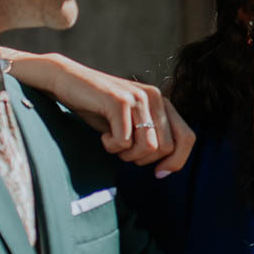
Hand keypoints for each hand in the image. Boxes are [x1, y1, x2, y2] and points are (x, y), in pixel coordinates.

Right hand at [0, 49, 194, 175]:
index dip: (176, 161)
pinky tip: (103, 135)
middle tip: (123, 150)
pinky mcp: (119, 101)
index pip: (187, 137)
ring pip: (148, 147)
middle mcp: (154, 97)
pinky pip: (124, 141)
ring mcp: (138, 97)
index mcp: (161, 102)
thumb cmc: (97, 106)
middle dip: (143, 159)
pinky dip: (112, 146)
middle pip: (165, 148)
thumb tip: (165, 168)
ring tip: (112, 142)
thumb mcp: (129, 122)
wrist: (66, 81)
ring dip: (127, 154)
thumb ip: (150, 136)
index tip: (158, 173)